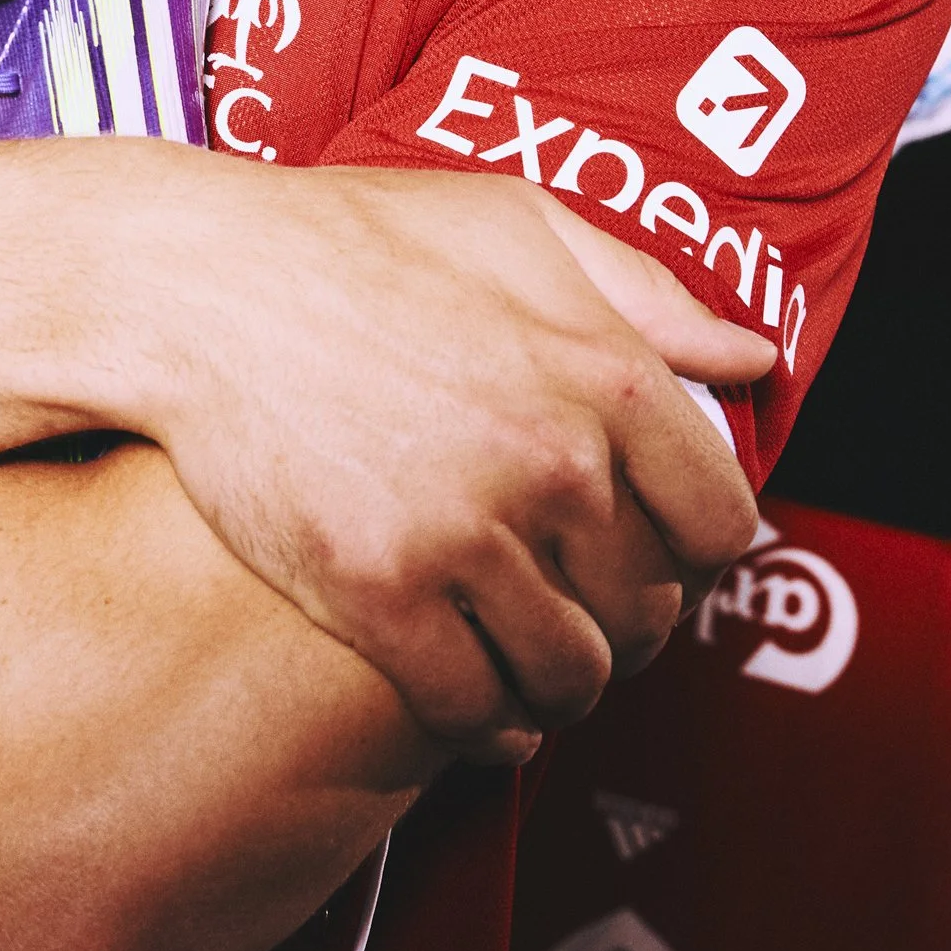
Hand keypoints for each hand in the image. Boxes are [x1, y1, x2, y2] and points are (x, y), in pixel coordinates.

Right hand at [121, 161, 766, 758]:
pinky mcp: (376, 597)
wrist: (199, 283)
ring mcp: (464, 538)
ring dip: (564, 683)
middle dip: (628, 622)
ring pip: (569, 674)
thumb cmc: (357, 236)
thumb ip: (647, 296)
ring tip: (540, 664)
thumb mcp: (522, 224)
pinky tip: (483, 709)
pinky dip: (488, 727)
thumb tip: (751, 360)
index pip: (722, 525)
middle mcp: (555, 467)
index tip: (664, 559)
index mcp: (608, 376)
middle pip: (648, 610)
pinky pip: (469, 708)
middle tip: (592, 614)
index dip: (700, 556)